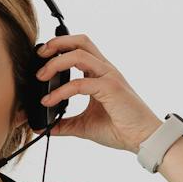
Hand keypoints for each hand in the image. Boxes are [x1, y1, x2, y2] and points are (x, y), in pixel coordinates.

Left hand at [35, 34, 160, 153]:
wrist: (143, 139)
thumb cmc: (121, 128)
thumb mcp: (84, 125)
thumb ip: (64, 123)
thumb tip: (42, 127)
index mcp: (100, 74)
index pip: (80, 48)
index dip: (60, 46)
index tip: (41, 57)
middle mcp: (105, 70)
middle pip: (81, 42)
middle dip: (57, 43)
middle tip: (39, 55)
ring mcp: (109, 77)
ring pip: (79, 55)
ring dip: (55, 63)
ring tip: (40, 77)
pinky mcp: (111, 88)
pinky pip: (80, 83)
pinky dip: (61, 91)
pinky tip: (50, 101)